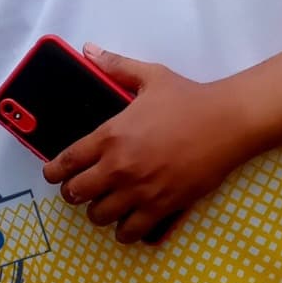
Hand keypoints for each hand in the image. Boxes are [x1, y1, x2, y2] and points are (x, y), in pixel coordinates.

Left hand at [43, 44, 253, 243]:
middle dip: (74, 193)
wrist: (227, 122)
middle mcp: (119, 167)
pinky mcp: (162, 206)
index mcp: (111, 135)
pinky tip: (128, 223)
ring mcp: (140, 190)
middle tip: (81, 189)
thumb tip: (89, 50)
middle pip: (76, 194)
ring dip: (98, 212)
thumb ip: (116, 66)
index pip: (66, 162)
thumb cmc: (189, 98)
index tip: (54, 175)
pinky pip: (130, 232)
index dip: (54, 172)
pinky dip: (124, 231)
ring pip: (99, 216)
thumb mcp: (150, 76)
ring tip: (106, 205)